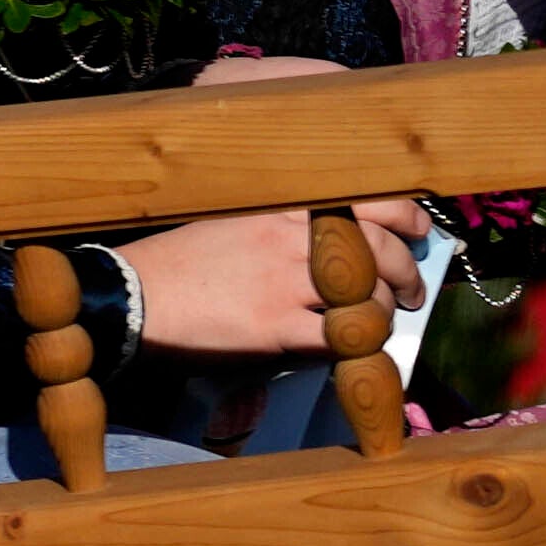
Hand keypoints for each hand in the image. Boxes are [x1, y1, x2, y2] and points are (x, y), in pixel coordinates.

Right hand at [118, 204, 419, 354]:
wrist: (129, 298)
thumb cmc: (175, 262)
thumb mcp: (233, 223)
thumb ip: (283, 230)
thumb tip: (335, 249)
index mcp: (283, 208)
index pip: (368, 199)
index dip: (405, 215)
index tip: (416, 230)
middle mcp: (291, 238)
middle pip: (379, 247)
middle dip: (407, 270)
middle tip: (411, 287)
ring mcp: (285, 282)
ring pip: (367, 294)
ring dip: (384, 310)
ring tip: (384, 320)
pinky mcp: (276, 327)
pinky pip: (340, 336)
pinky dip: (356, 342)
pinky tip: (352, 346)